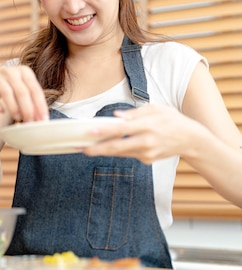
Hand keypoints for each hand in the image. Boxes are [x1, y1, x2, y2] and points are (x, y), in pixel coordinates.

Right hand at [0, 65, 48, 121]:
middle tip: (29, 122)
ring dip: (13, 108)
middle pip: (22, 91)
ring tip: (18, 118)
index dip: (40, 106)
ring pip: (7, 93)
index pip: (35, 90)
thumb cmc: (12, 89)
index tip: (43, 120)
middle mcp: (11, 71)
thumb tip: (41, 120)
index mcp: (25, 71)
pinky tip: (1, 111)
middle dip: (27, 109)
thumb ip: (33, 104)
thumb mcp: (24, 92)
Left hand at [83, 104, 205, 163]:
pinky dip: (116, 150)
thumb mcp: (155, 109)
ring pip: (119, 153)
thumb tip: (116, 115)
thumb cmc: (171, 120)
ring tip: (85, 147)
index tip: (90, 132)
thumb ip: (134, 113)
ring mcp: (146, 154)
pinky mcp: (146, 160)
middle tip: (80, 148)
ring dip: (102, 150)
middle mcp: (146, 142)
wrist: (191, 140)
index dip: (105, 131)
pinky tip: (105, 146)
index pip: (122, 129)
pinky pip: (127, 154)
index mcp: (147, 126)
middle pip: (117, 147)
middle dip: (97, 149)